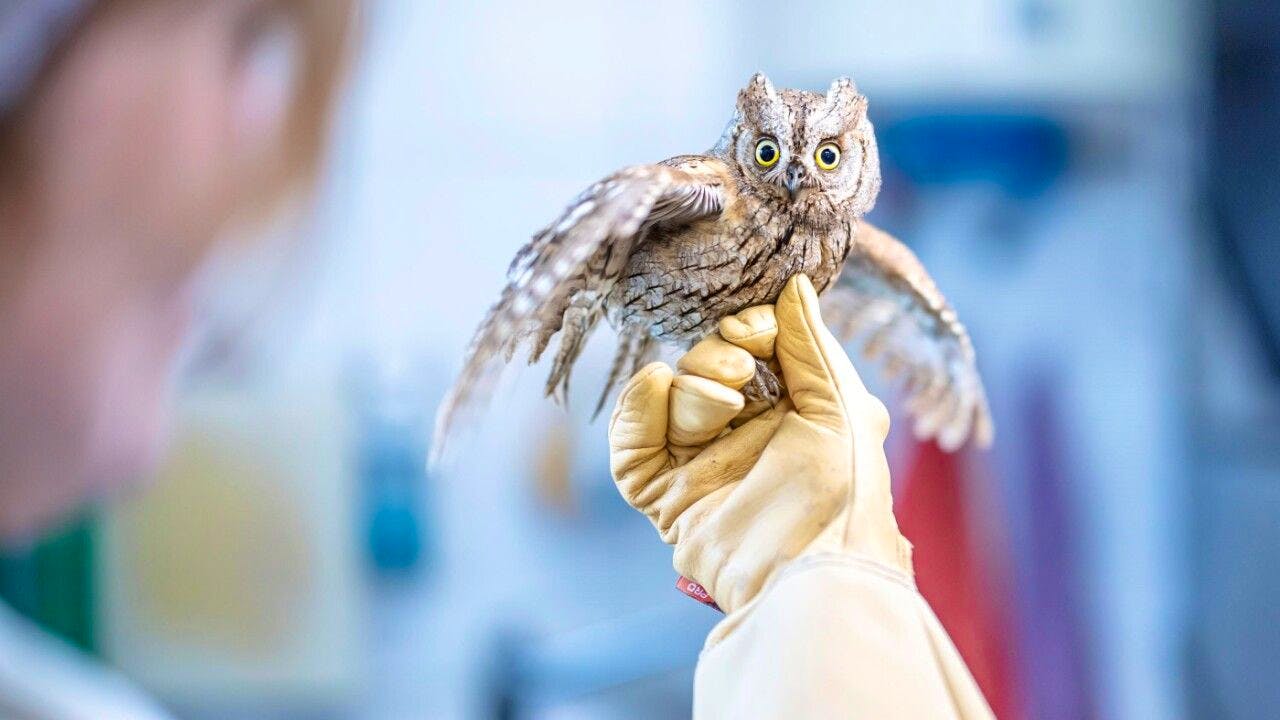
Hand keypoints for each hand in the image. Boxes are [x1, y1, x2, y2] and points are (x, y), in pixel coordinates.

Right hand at [609, 275, 911, 614]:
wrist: (812, 569)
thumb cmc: (843, 490)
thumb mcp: (841, 405)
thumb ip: (811, 343)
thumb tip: (794, 285)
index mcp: (794, 411)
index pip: (754, 351)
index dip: (750, 330)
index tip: (759, 329)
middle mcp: (746, 436)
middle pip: (707, 367)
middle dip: (718, 358)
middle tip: (739, 371)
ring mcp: (704, 466)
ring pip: (673, 399)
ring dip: (692, 389)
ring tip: (723, 404)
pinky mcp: (667, 497)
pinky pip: (632, 446)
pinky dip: (635, 411)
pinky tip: (654, 384)